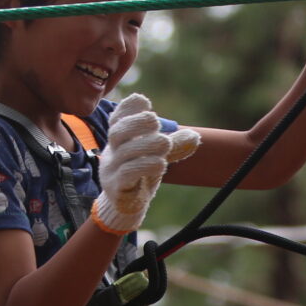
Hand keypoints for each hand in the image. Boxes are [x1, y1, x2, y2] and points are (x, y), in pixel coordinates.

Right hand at [91, 94, 200, 233]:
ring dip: (147, 144)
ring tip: (165, 143)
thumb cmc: (140, 173)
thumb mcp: (156, 155)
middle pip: (117, 132)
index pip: (117, 118)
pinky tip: (160, 164)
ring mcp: (112, 170)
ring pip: (124, 153)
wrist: (127, 204)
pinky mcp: (117, 187)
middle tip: (155, 121)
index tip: (144, 101)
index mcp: (119, 139)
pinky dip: (145, 165)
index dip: (127, 107)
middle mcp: (112, 152)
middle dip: (137, 123)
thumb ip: (173, 145)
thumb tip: (194, 136)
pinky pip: (127, 174)